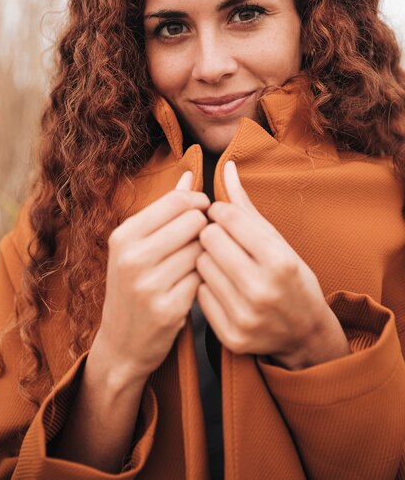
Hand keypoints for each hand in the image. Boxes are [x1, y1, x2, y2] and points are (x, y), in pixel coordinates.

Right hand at [93, 171, 209, 385]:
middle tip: (201, 240)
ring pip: (203, 249)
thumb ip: (165, 210)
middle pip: (194, 222)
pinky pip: (204, 278)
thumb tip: (190, 174)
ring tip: (196, 263)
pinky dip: (205, 278)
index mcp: (123, 236)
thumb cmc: (133, 287)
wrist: (122, 344)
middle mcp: (132, 258)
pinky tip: (196, 285)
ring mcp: (149, 285)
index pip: (178, 201)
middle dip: (204, 229)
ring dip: (207, 255)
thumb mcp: (137, 246)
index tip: (202, 213)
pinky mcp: (169, 309)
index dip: (198, 203)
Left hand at [196, 161, 349, 369]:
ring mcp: (245, 316)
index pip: (227, 217)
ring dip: (207, 259)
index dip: (220, 211)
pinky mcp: (230, 336)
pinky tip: (222, 286)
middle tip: (221, 239)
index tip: (223, 216)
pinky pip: (199, 294)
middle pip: (208, 239)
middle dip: (211, 233)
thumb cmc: (291, 276)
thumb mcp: (277, 239)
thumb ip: (246, 205)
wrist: (304, 331)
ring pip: (200, 265)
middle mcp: (262, 290)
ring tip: (223, 263)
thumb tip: (226, 166)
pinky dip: (207, 286)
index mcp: (279, 261)